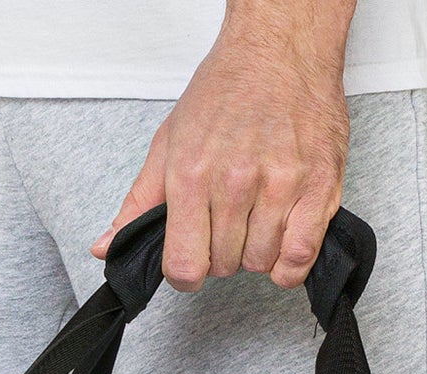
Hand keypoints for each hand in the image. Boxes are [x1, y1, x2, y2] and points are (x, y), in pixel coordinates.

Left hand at [93, 0, 354, 291]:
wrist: (280, 47)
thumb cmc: (226, 90)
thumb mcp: (169, 141)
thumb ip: (139, 202)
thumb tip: (107, 248)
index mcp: (192, 174)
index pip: (184, 266)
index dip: (185, 273)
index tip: (192, 259)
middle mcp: (235, 183)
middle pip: (223, 266)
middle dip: (222, 254)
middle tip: (227, 221)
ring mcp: (280, 186)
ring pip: (260, 264)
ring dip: (256, 252)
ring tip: (256, 218)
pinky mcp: (319, 187)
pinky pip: (299, 258)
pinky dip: (289, 264)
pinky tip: (282, 241)